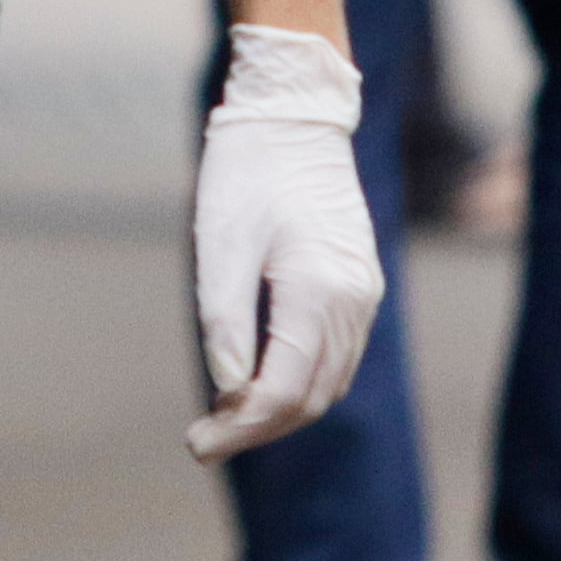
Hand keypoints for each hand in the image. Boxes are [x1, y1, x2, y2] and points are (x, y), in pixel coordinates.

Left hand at [186, 25, 382, 461]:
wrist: (292, 115)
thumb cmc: (246, 173)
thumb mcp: (219, 247)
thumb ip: (224, 325)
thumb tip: (229, 395)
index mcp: (318, 292)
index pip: (284, 392)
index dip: (241, 430)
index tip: (196, 445)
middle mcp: (353, 300)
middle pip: (312, 398)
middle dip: (259, 427)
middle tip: (203, 439)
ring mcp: (364, 293)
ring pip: (328, 380)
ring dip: (281, 408)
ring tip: (224, 416)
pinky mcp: (360, 283)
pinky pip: (336, 354)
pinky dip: (301, 378)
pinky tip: (258, 378)